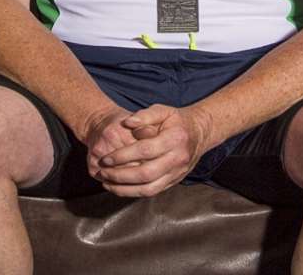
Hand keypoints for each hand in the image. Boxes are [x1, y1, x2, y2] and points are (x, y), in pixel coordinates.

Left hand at [89, 103, 212, 196]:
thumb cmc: (177, 121)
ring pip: (149, 189)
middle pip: (146, 174)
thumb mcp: (163, 110)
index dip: (123, 156)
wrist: (199, 133)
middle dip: (120, 176)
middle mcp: (178, 159)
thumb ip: (144, 115)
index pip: (145, 150)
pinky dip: (133, 193)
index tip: (106, 158)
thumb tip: (127, 123)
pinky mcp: (174, 182)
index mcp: (175, 139)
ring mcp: (177, 173)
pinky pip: (152, 192)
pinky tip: (120, 188)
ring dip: (125, 189)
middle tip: (103, 172)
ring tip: (107, 183)